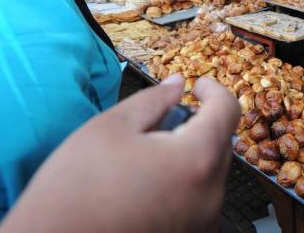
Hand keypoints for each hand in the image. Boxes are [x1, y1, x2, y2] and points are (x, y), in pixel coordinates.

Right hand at [0, 74, 239, 232]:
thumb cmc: (74, 188)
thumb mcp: (111, 127)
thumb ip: (154, 99)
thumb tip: (179, 84)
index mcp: (196, 160)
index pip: (229, 111)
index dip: (215, 90)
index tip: (197, 85)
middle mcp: (211, 196)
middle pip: (221, 144)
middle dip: (199, 125)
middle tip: (159, 122)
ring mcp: (203, 223)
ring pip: (211, 174)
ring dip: (190, 156)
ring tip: (144, 159)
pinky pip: (200, 201)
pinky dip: (184, 185)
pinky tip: (146, 187)